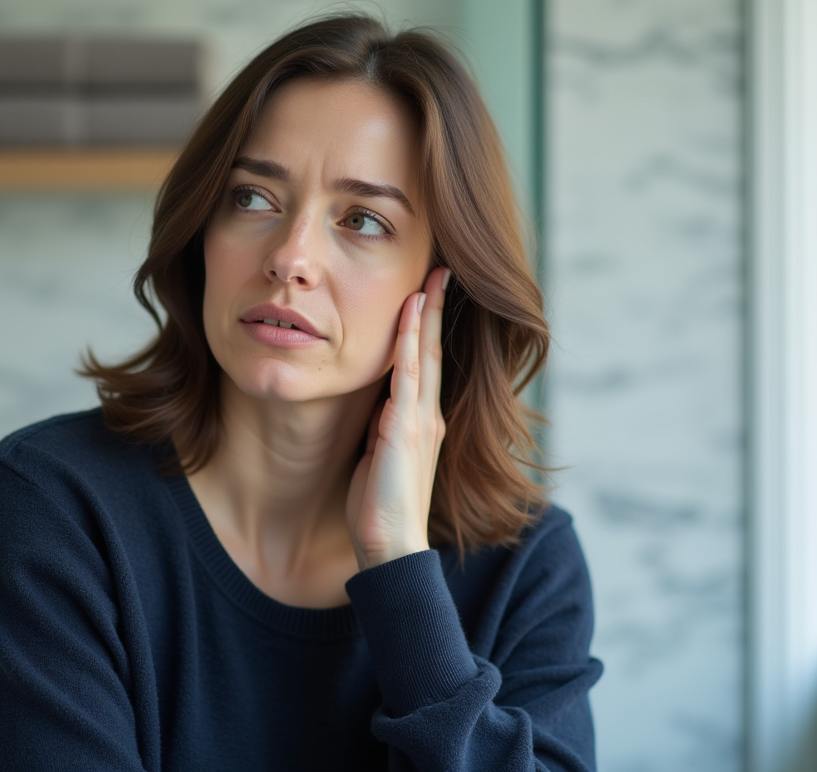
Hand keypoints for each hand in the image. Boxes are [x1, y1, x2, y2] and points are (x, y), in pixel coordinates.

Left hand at [346, 266, 450, 569]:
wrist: (390, 545)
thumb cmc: (381, 507)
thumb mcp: (380, 456)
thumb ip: (383, 428)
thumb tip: (376, 405)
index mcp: (422, 422)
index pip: (428, 365)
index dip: (427, 328)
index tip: (427, 294)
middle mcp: (428, 416)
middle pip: (434, 351)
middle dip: (436, 309)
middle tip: (441, 271)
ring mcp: (421, 421)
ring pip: (426, 356)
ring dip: (426, 315)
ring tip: (430, 279)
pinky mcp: (406, 429)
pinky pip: (409, 377)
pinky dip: (411, 343)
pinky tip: (409, 316)